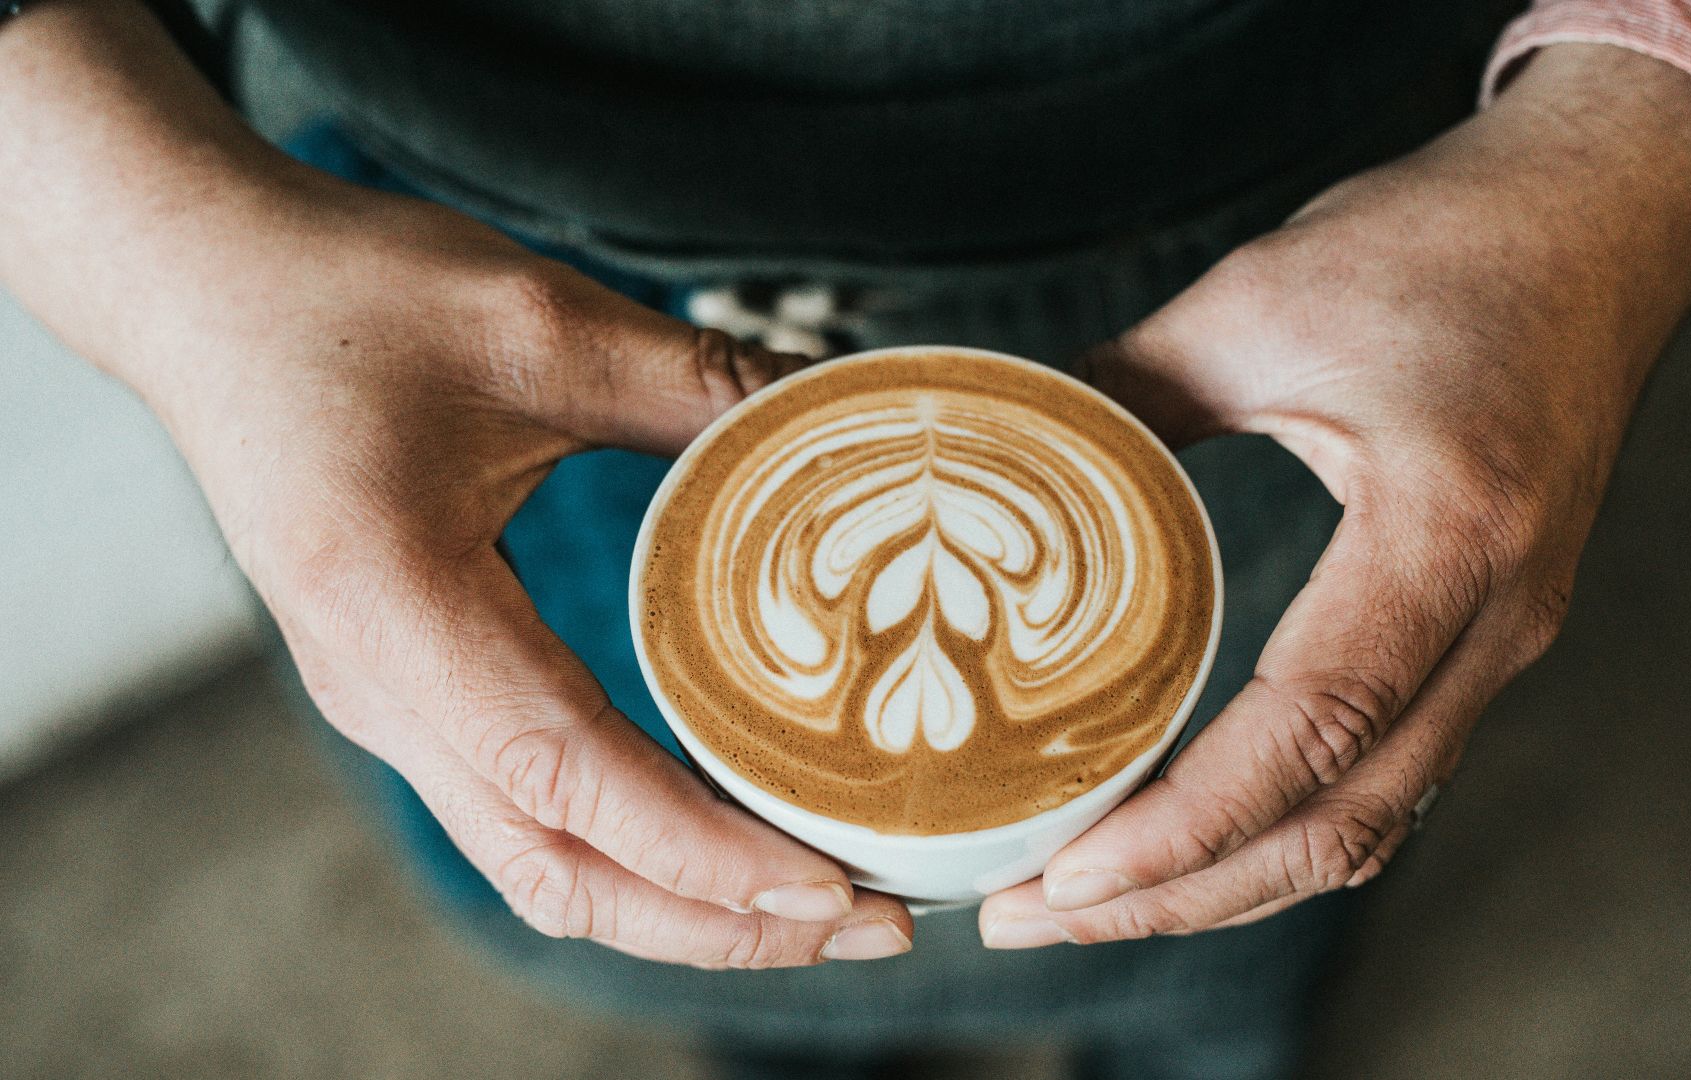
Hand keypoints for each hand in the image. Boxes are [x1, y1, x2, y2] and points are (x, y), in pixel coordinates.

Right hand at [2, 2, 911, 967]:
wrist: (198, 289)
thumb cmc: (347, 294)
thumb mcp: (539, 321)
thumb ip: (700, 384)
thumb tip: (850, 418)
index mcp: (395, 606)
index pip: (566, 778)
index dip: (703, 853)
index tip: (831, 888)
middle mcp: (379, 690)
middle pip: (558, 871)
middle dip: (720, 923)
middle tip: (874, 923)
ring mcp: (385, 704)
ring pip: (540, 865)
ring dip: (681, 907)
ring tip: (820, 905)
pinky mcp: (405, 692)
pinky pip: (525, 816)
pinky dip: (634, 854)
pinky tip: (726, 834)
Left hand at [979, 44, 1690, 945]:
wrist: (1601, 219)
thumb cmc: (1447, 243)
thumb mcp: (1260, 300)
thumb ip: (1122, 391)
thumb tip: (994, 458)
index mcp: (1450, 531)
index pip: (1315, 728)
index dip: (1186, 825)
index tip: (1064, 874)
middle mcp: (1498, 616)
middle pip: (1341, 822)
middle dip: (1179, 896)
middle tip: (1030, 917)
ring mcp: (1504, 640)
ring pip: (1369, 823)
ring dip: (1227, 883)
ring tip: (1088, 902)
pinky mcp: (1486, 639)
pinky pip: (1389, 778)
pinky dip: (1282, 833)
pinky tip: (1191, 839)